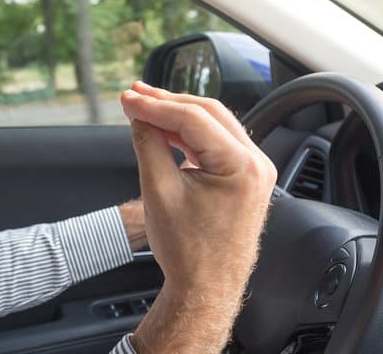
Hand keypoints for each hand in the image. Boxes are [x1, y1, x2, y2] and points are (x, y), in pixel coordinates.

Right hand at [120, 81, 276, 352]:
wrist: (205, 288)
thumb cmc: (187, 250)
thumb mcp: (158, 190)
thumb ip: (148, 144)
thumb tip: (138, 115)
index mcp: (242, 166)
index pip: (193, 118)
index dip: (155, 105)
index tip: (127, 99)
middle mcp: (256, 164)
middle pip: (207, 113)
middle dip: (166, 101)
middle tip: (133, 94)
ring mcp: (253, 171)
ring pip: (212, 124)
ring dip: (177, 114)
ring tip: (144, 106)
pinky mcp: (244, 178)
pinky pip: (215, 143)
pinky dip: (188, 133)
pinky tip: (163, 128)